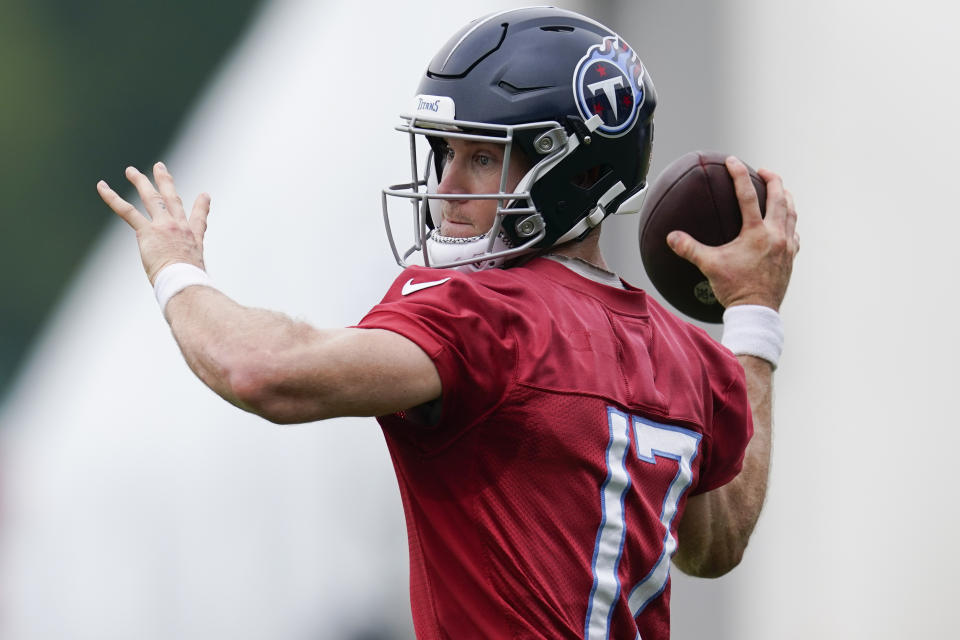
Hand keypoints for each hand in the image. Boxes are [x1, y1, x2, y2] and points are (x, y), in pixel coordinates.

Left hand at [97, 162, 210, 284]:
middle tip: (159, 167)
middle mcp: (179, 227)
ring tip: (130, 171)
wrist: (184, 281)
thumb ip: (193, 274)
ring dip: (141, 181)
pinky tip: (102, 186)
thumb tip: (195, 290)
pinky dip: (112, 197)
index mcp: (193, 238)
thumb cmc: (191, 284)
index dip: (202, 206)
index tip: (204, 195)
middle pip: (171, 199)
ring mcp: (163, 226)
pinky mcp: (147, 231)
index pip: (199, 219)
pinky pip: (127, 210)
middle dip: (165, 181)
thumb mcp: (197, 274)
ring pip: (151, 198)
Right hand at [666, 157, 798, 310]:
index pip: (748, 195)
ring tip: (780, 190)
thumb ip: (689, 248)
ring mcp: (786, 246)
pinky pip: (794, 233)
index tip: (733, 161)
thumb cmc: (734, 288)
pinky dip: (789, 223)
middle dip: (773, 180)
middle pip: (780, 198)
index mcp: (756, 233)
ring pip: (792, 213)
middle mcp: (775, 235)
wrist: (757, 311)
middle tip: (764, 171)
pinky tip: (784, 224)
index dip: (739, 174)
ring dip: (786, 197)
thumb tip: (670, 237)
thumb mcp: (709, 266)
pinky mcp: (791, 257)